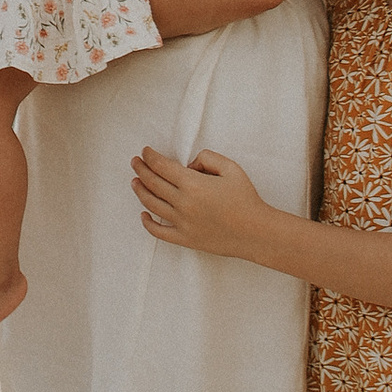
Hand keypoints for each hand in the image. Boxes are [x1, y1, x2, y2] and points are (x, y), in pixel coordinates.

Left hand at [132, 141, 268, 256]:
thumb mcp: (230, 168)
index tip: (145, 151)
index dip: (150, 157)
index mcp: (193, 184)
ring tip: (135, 181)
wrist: (256, 232)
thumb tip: (189, 165)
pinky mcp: (185, 239)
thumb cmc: (246, 198)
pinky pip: (159, 232)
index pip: (162, 167)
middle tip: (135, 162)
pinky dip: (148, 223)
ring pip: (152, 204)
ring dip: (140, 191)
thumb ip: (207, 158)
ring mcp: (182, 223)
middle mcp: (183, 203)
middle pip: (153, 183)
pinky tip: (143, 214)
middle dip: (141, 169)